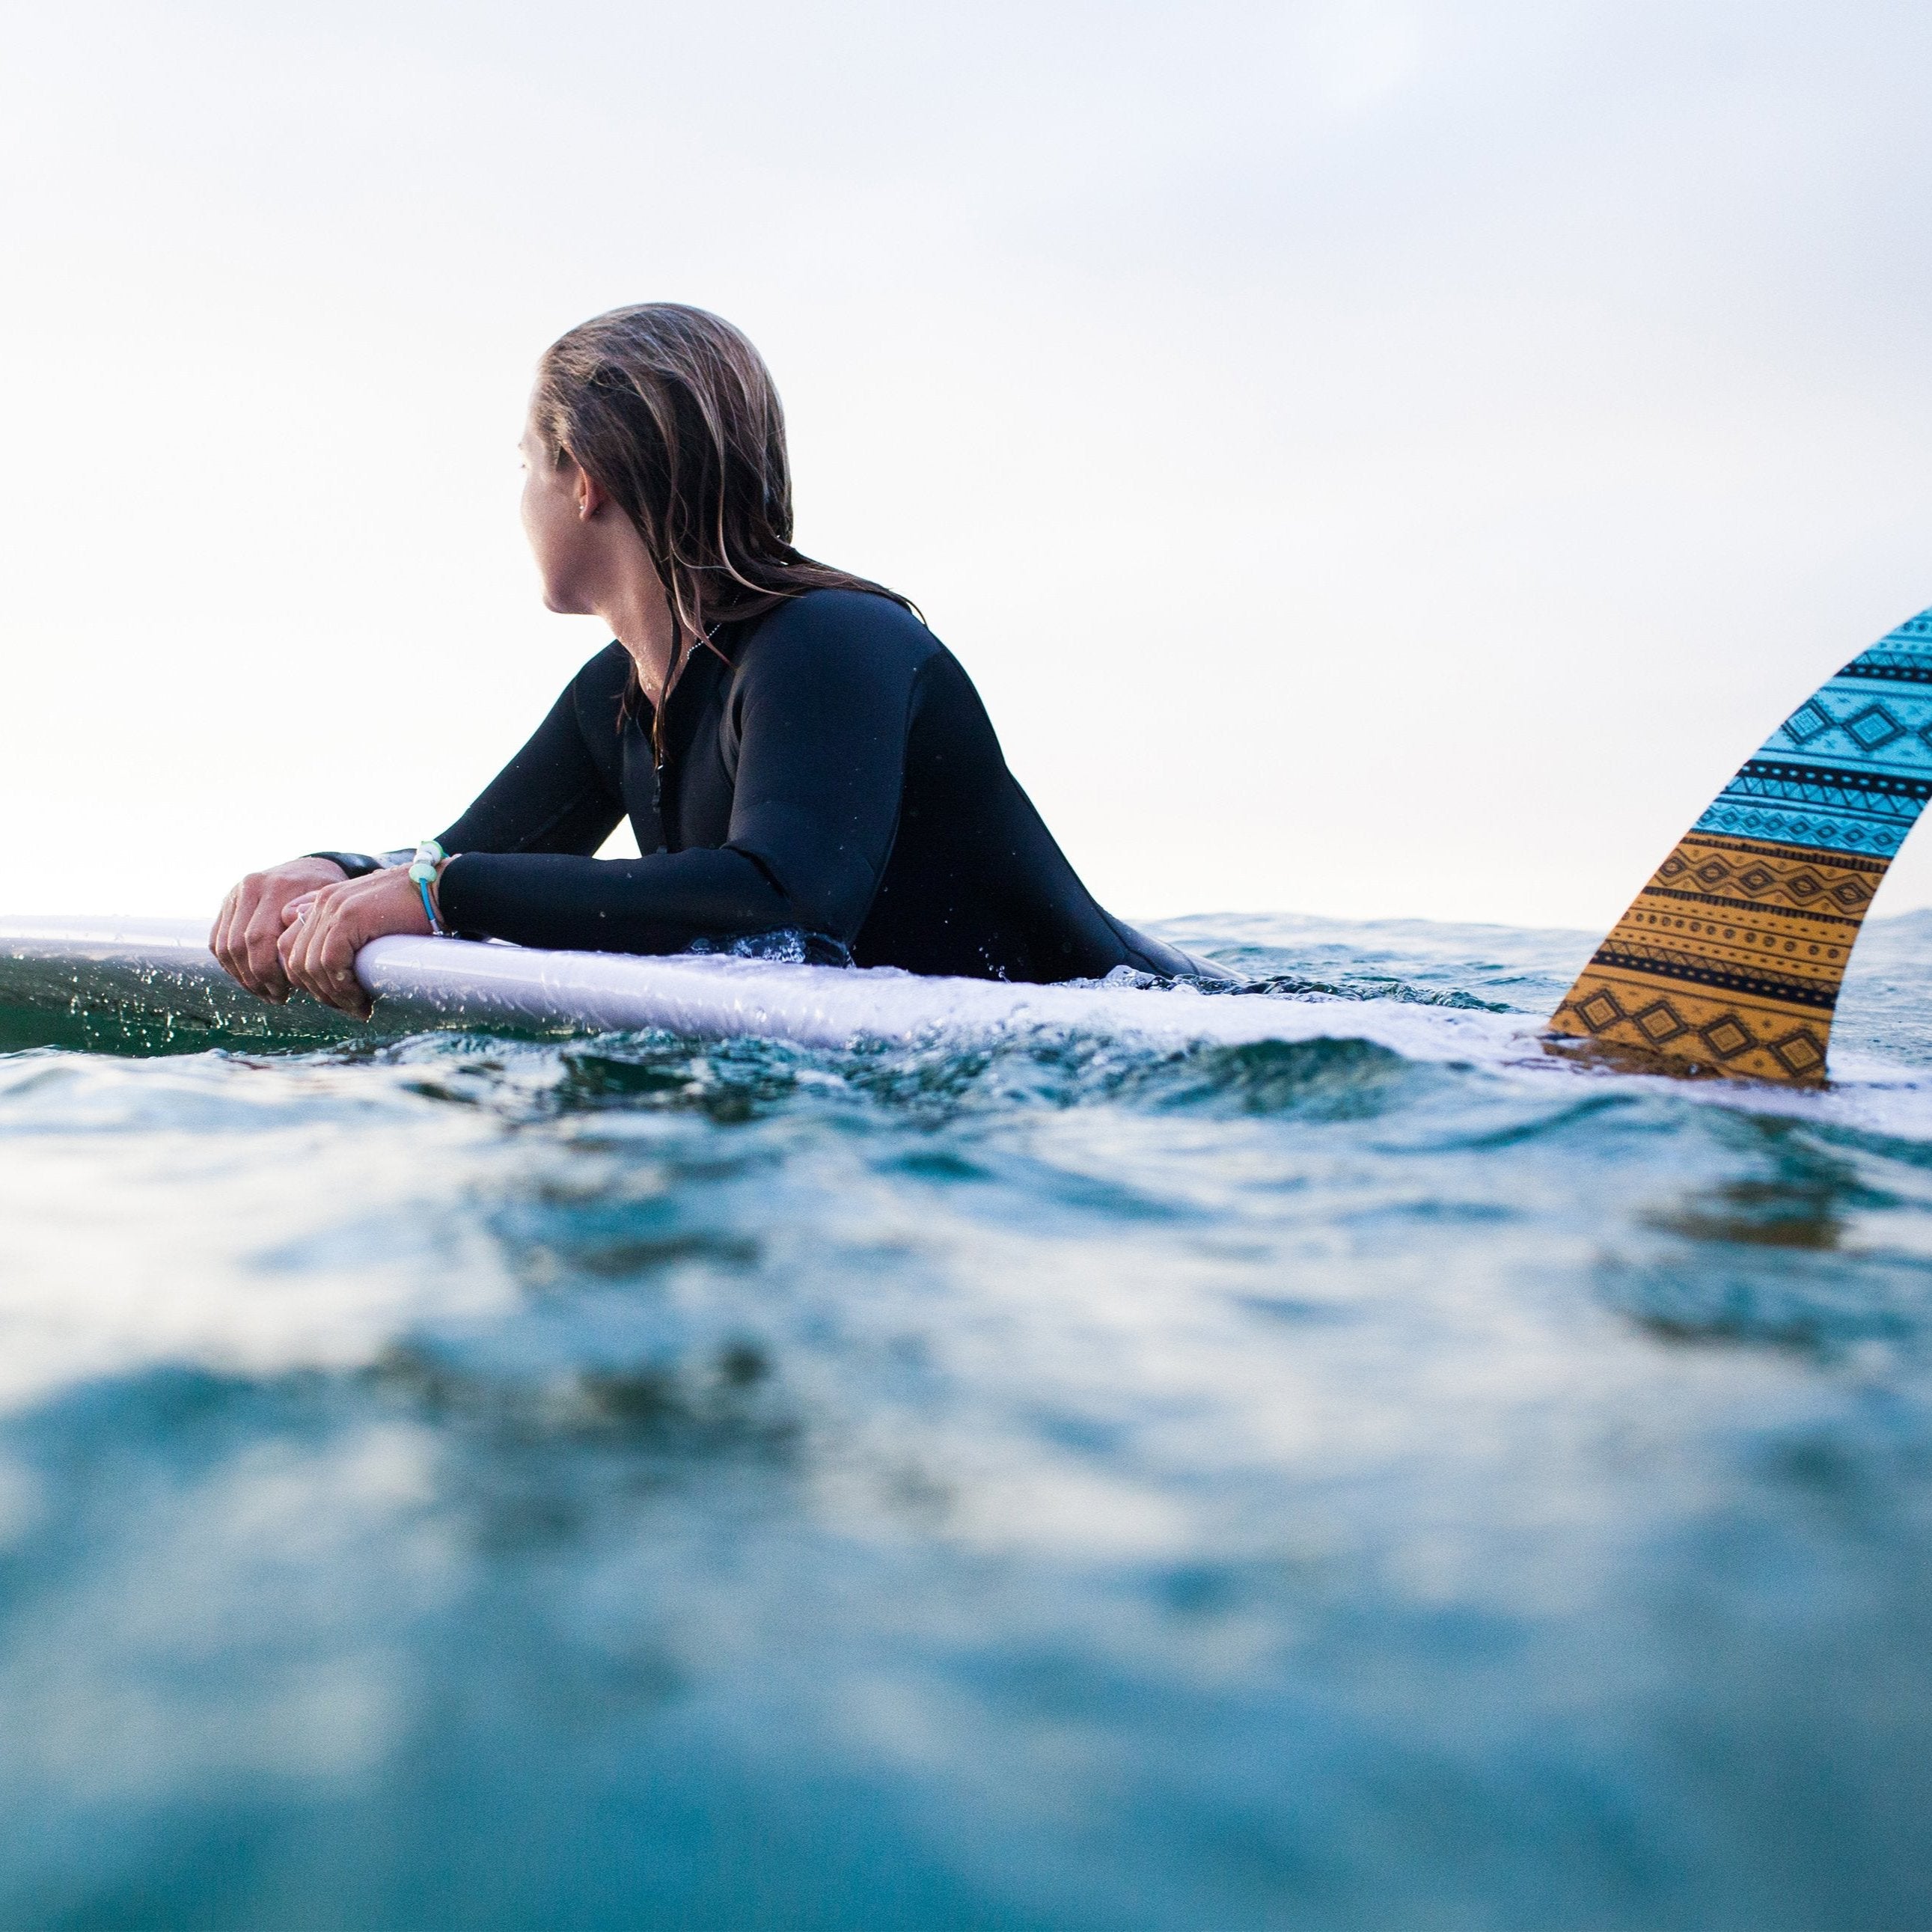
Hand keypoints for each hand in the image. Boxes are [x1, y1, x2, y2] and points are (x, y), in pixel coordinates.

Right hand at [211, 856, 349, 1000]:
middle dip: (256, 979)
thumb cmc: (327, 895)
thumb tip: (292, 963)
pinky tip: (250, 980)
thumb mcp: (329, 907)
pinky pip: (217, 942)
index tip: (287, 992)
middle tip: (276, 997)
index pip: (260, 939)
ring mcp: (234, 894)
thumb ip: (312, 930)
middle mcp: (250, 886)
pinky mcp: (226, 904)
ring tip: (264, 993)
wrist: (311, 869)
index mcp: (277, 887)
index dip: (269, 972)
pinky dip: (230, 966)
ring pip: (224, 947)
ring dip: (241, 977)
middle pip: (239, 945)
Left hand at [277, 865, 432, 1018]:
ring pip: (311, 965)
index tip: (333, 996)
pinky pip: (331, 962)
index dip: (305, 978)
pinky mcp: (349, 917)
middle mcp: (323, 902)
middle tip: (348, 1007)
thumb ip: (346, 930)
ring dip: (332, 995)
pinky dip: (343, 986)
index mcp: (324, 901)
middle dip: (318, 991)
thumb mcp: (373, 917)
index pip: (290, 946)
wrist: (442, 888)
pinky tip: (361, 997)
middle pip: (295, 959)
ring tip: (358, 1007)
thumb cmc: (417, 907)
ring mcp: (333, 907)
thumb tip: (330, 961)